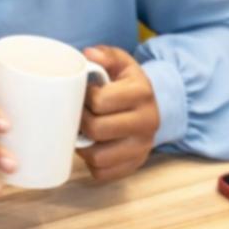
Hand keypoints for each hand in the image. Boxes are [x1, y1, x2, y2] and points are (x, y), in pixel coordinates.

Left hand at [77, 46, 160, 181]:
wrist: (151, 106)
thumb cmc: (127, 84)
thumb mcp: (121, 63)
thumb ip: (105, 55)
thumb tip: (89, 55)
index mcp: (142, 93)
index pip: (100, 101)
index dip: (84, 98)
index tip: (82, 95)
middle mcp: (147, 122)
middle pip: (97, 130)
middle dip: (80, 122)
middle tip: (77, 114)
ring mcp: (142, 147)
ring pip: (98, 157)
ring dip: (83, 146)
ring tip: (82, 131)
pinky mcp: (135, 165)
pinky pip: (103, 173)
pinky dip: (91, 163)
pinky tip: (91, 146)